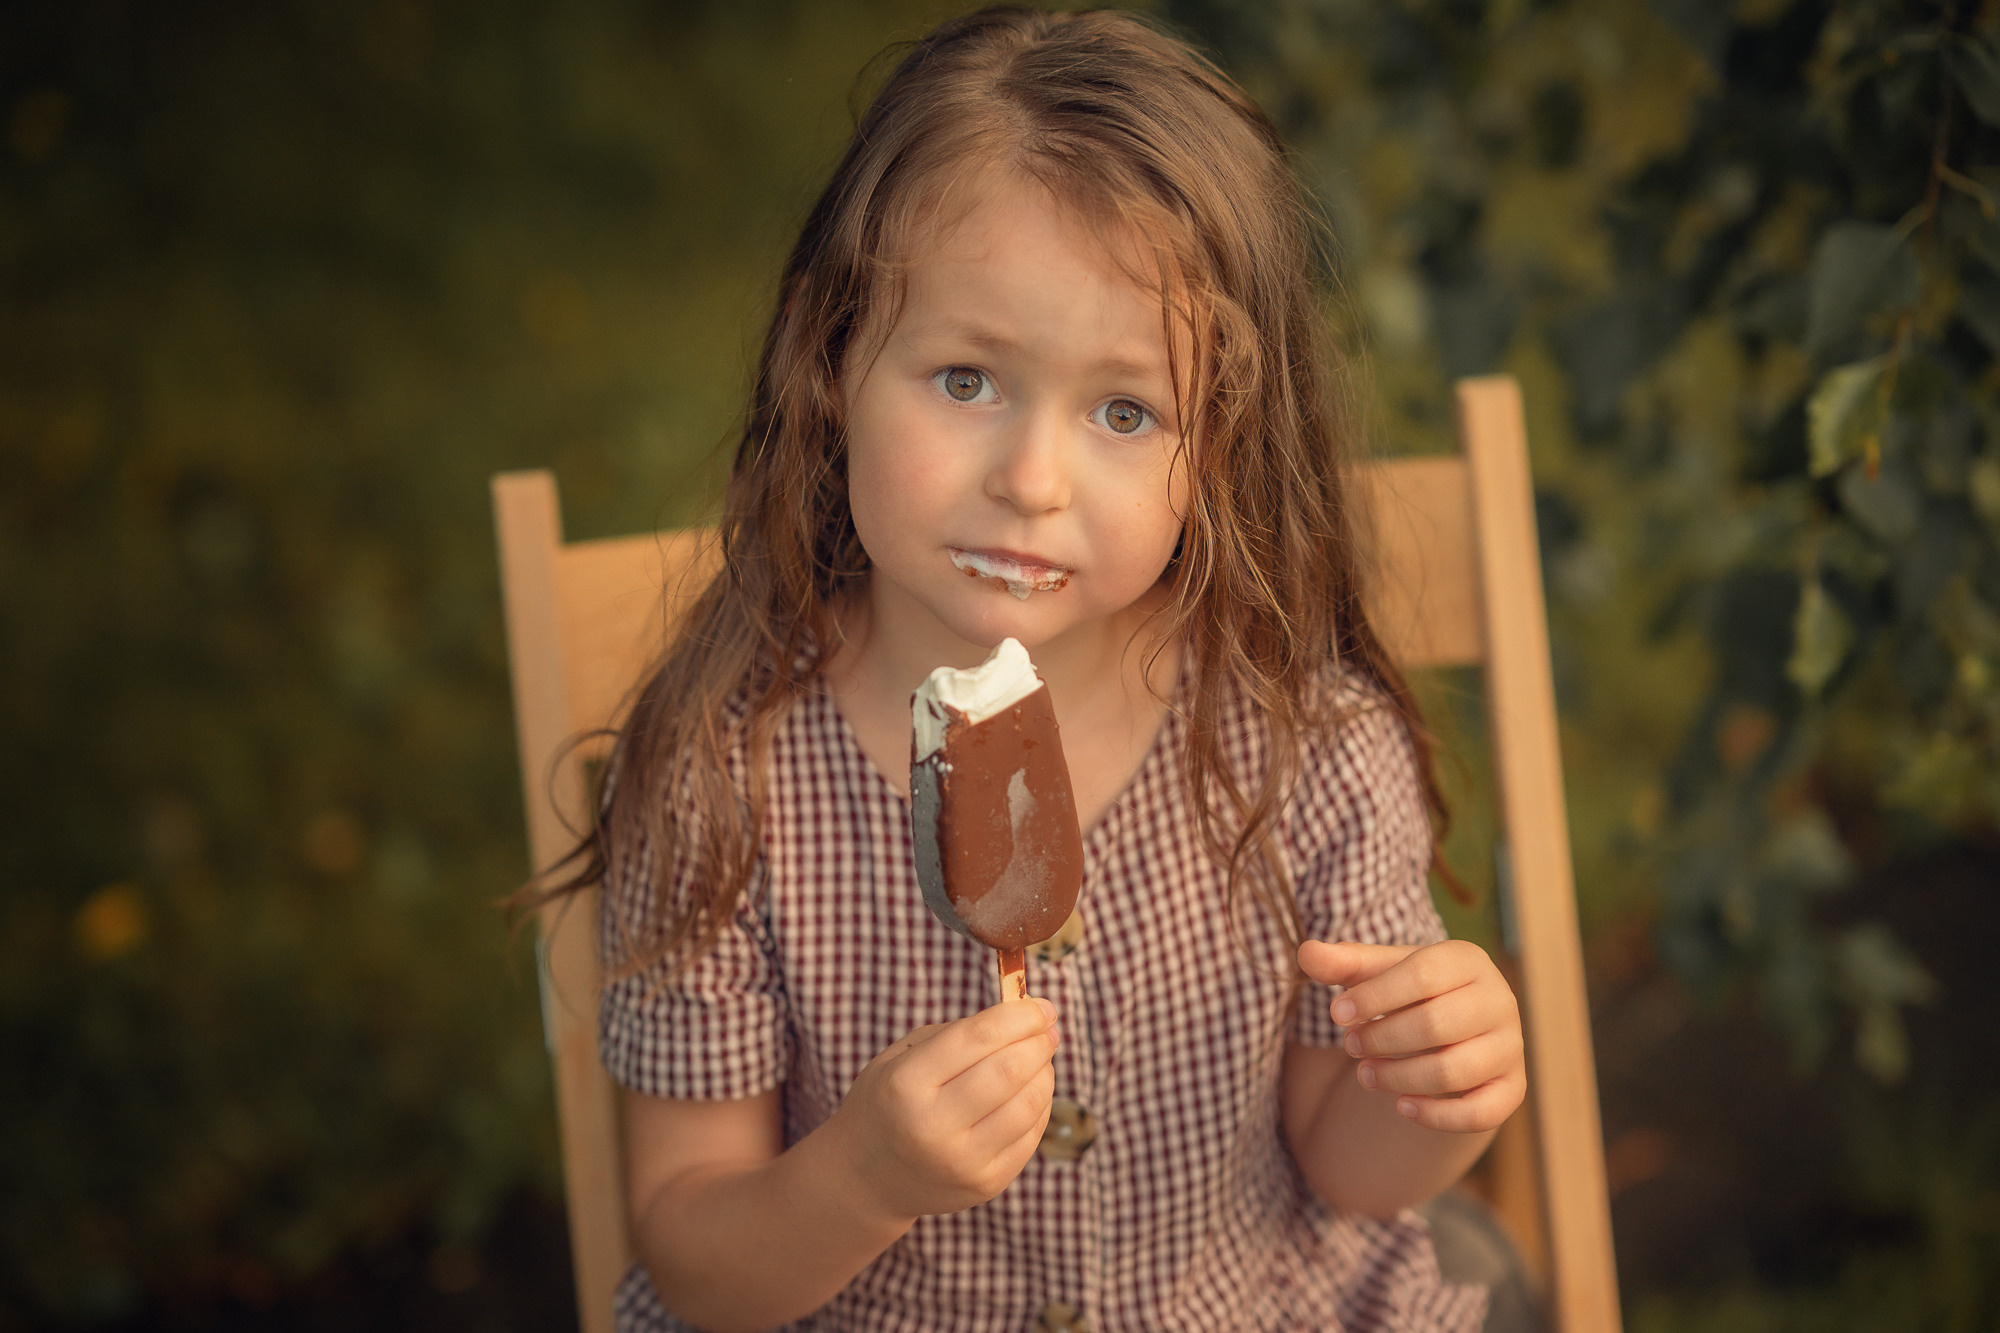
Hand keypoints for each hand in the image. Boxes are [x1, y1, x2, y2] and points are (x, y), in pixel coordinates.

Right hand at [831, 999, 1058, 1221]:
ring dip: (1044, 1073)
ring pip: (1029, 1104)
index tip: (1043, 1005)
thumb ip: (959, 1035)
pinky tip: (1030, 1092)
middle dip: (1039, 1042)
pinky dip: (1040, 1105)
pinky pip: (1031, 1135)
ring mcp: (962, 1161)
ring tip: (1039, 1060)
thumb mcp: (902, 1057)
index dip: (1020, 1016)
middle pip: (1010, 1070)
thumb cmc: (890, 1102)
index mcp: (906, 1083)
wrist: (866, 1178)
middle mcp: (933, 1126)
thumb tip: (1027, 1018)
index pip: (980, 1037)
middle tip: (1047, 1030)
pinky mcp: (985, 1184)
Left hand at [1297, 939, 1524, 1133]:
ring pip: (1453, 1071)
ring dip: (1398, 1077)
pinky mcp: (1512, 1089)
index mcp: (1468, 960)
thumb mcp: (1377, 973)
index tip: (1336, 1014)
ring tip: (1363, 1074)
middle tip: (1350, 1046)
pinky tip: (1400, 1106)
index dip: (1374, 996)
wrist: (1455, 1031)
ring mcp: (1510, 1046)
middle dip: (1382, 1039)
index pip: (1421, 974)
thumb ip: (1343, 963)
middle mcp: (1499, 1000)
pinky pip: (1480, 1113)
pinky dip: (1436, 1115)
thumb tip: (1306, 952)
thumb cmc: (1409, 993)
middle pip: (1436, 1025)